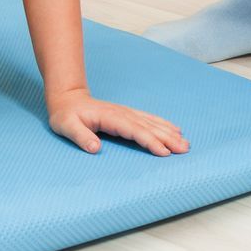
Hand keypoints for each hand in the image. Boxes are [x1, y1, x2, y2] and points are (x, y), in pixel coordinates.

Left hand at [48, 90, 188, 155]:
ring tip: (185, 142)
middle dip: (167, 138)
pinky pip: (148, 119)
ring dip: (168, 132)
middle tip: (184, 149)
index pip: (133, 130)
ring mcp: (125, 113)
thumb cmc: (65, 115)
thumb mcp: (66, 126)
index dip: (149, 141)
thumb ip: (80, 136)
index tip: (163, 152)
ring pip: (151, 122)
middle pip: (148, 126)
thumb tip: (95, 148)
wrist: (66, 98)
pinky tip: (174, 129)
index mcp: (109, 117)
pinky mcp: (126, 114)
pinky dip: (162, 124)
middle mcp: (121, 113)